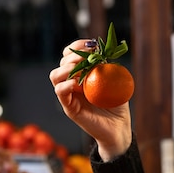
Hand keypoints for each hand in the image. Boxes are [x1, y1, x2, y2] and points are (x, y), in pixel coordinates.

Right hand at [49, 39, 132, 160]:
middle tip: (87, 56)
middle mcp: (73, 83)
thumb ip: (108, 67)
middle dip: (73, 55)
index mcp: (82, 75)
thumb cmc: (117, 105)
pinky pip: (60, 92)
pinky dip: (66, 84)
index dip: (77, 46)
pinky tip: (78, 84)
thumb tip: (102, 52)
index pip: (70, 55)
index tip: (91, 44)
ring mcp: (70, 95)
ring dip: (66, 68)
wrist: (119, 128)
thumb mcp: (115, 81)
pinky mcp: (70, 108)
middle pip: (61, 62)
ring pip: (55, 75)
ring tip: (80, 69)